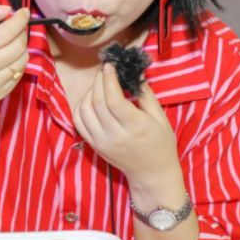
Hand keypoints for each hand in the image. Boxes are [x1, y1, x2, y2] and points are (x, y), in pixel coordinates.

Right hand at [0, 3, 29, 104]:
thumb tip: (7, 10)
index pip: (4, 33)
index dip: (19, 21)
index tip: (24, 12)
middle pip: (17, 47)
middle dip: (21, 33)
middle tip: (16, 27)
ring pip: (21, 61)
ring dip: (21, 47)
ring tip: (10, 42)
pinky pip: (19, 73)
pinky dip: (17, 62)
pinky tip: (5, 57)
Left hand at [73, 63, 181, 187]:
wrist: (152, 174)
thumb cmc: (161, 144)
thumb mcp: (160, 118)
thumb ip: (146, 95)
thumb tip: (134, 73)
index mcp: (134, 127)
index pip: (113, 99)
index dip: (108, 79)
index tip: (109, 65)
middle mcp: (114, 136)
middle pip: (97, 102)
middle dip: (98, 81)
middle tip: (104, 70)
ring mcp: (101, 142)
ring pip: (84, 111)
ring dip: (88, 93)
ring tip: (99, 84)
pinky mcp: (93, 146)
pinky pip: (78, 122)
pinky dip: (80, 107)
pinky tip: (90, 99)